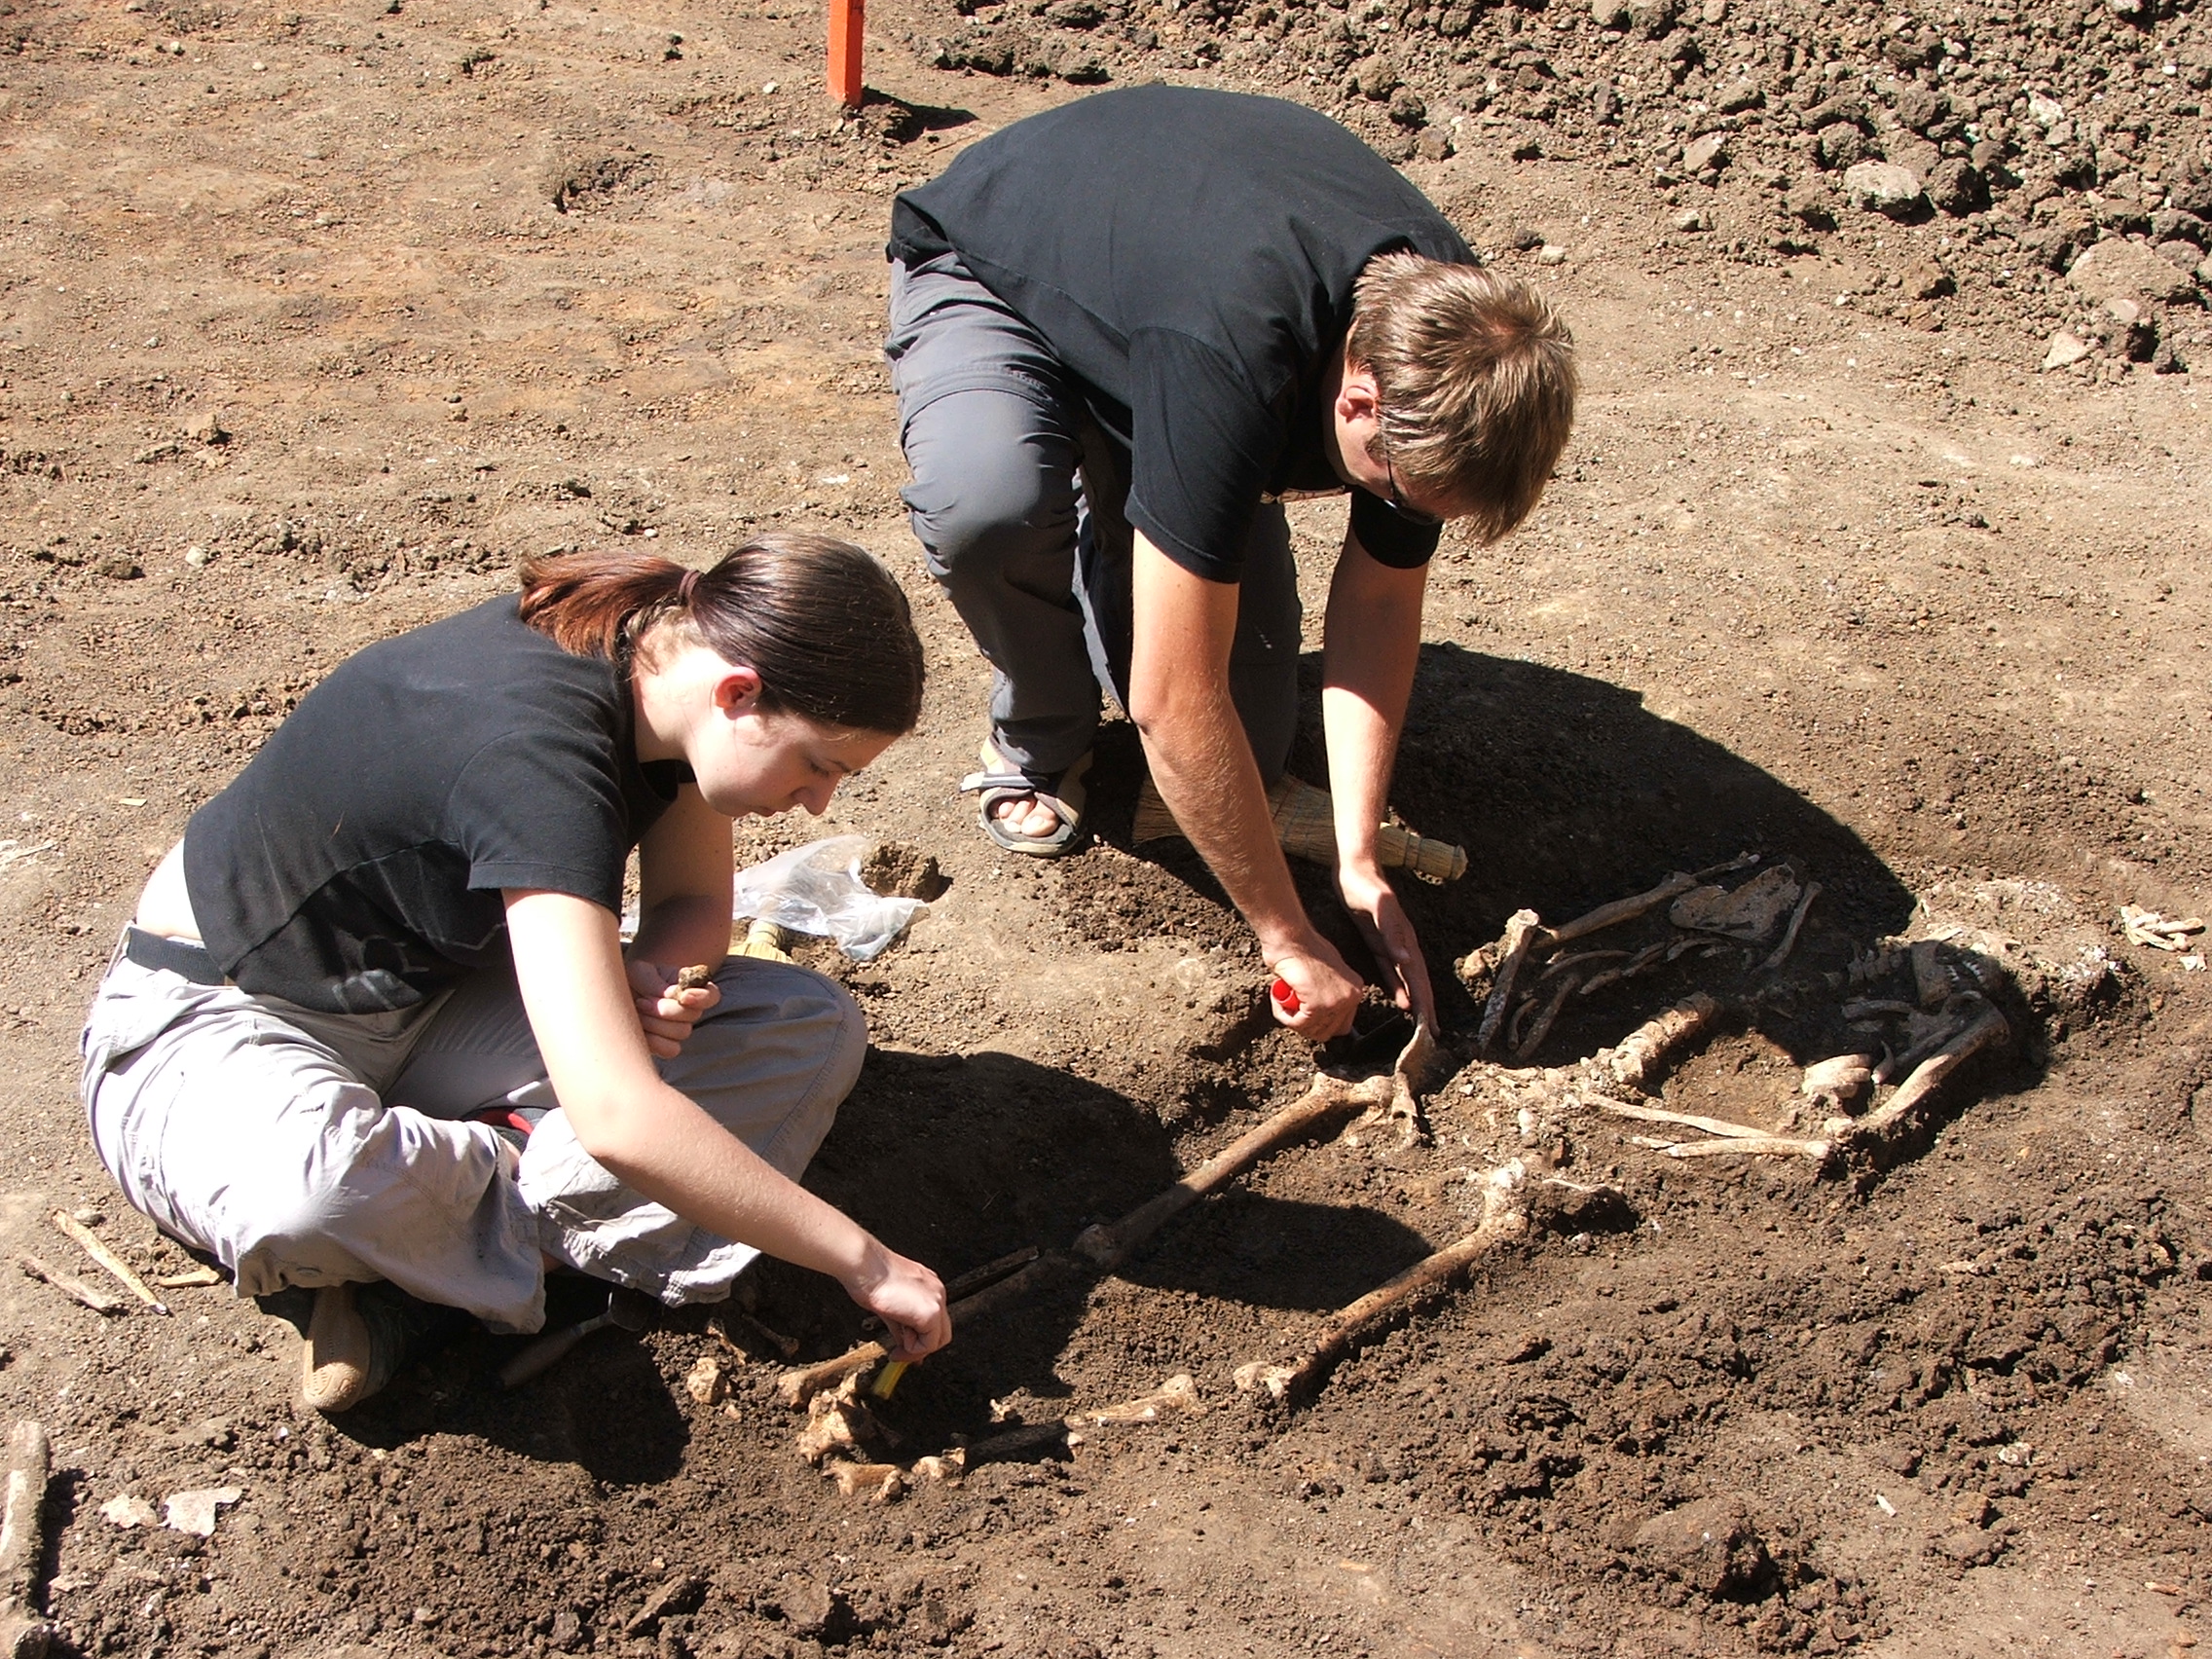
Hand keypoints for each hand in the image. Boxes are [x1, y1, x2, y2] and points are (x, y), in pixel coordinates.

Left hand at [624, 959, 719, 1059]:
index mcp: (688, 988)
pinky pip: (670, 1050)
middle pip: (692, 1016)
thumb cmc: (630, 981)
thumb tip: (669, 997)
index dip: (701, 997)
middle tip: (641, 1002)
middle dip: (665, 1009)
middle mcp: (687, 1011)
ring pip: (681, 1032)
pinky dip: (654, 1041)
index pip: (711, 995)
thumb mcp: (639, 972)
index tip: (683, 996)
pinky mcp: (665, 1046)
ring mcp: (677, 1030)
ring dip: (655, 1023)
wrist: (615, 997)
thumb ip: (654, 982)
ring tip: (637, 1013)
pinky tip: (638, 1030)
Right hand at [845, 1245, 950, 1359]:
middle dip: (921, 1347)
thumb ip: (901, 1325)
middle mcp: (937, 1292)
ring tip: (897, 1348)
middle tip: (902, 1353)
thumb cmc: (869, 1277)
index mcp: (928, 1286)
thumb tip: (903, 1344)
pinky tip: (899, 1344)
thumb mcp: (889, 1305)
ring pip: (938, 1339)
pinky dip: (914, 1349)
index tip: (904, 1349)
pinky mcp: (931, 1313)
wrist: (864, 1265)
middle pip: (941, 1332)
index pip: (934, 1321)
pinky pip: (930, 1343)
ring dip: (916, 1349)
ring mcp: (937, 1300)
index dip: (921, 1339)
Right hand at [1267, 937, 1365, 1042]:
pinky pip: (1297, 1024)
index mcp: (1355, 989)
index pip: (1342, 1025)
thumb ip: (1329, 991)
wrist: (1291, 937)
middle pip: (1328, 1032)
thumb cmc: (1303, 947)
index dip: (1319, 1023)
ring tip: (1281, 998)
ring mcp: (1336, 1002)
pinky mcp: (1318, 1005)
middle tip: (1290, 1007)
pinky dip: (1283, 1015)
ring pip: (1311, 1030)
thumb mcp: (1327, 971)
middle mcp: (1351, 997)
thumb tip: (1322, 1011)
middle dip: (1305, 1024)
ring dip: (1291, 1019)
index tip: (1302, 1013)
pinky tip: (1278, 998)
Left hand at [1338, 864, 1434, 1027]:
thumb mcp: (1379, 906)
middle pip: (1418, 982)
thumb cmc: (1367, 886)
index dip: (1426, 1002)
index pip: (1418, 978)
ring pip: (1408, 979)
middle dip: (1427, 1008)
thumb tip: (1407, 960)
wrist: (1356, 868)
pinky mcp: (1381, 942)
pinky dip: (1398, 987)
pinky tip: (1400, 1000)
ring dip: (1415, 1000)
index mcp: (1405, 940)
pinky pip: (1392, 971)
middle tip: (1432, 1034)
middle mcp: (1404, 945)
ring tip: (1421, 1022)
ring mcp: (1394, 944)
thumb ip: (1392, 932)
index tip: (1431, 1025)